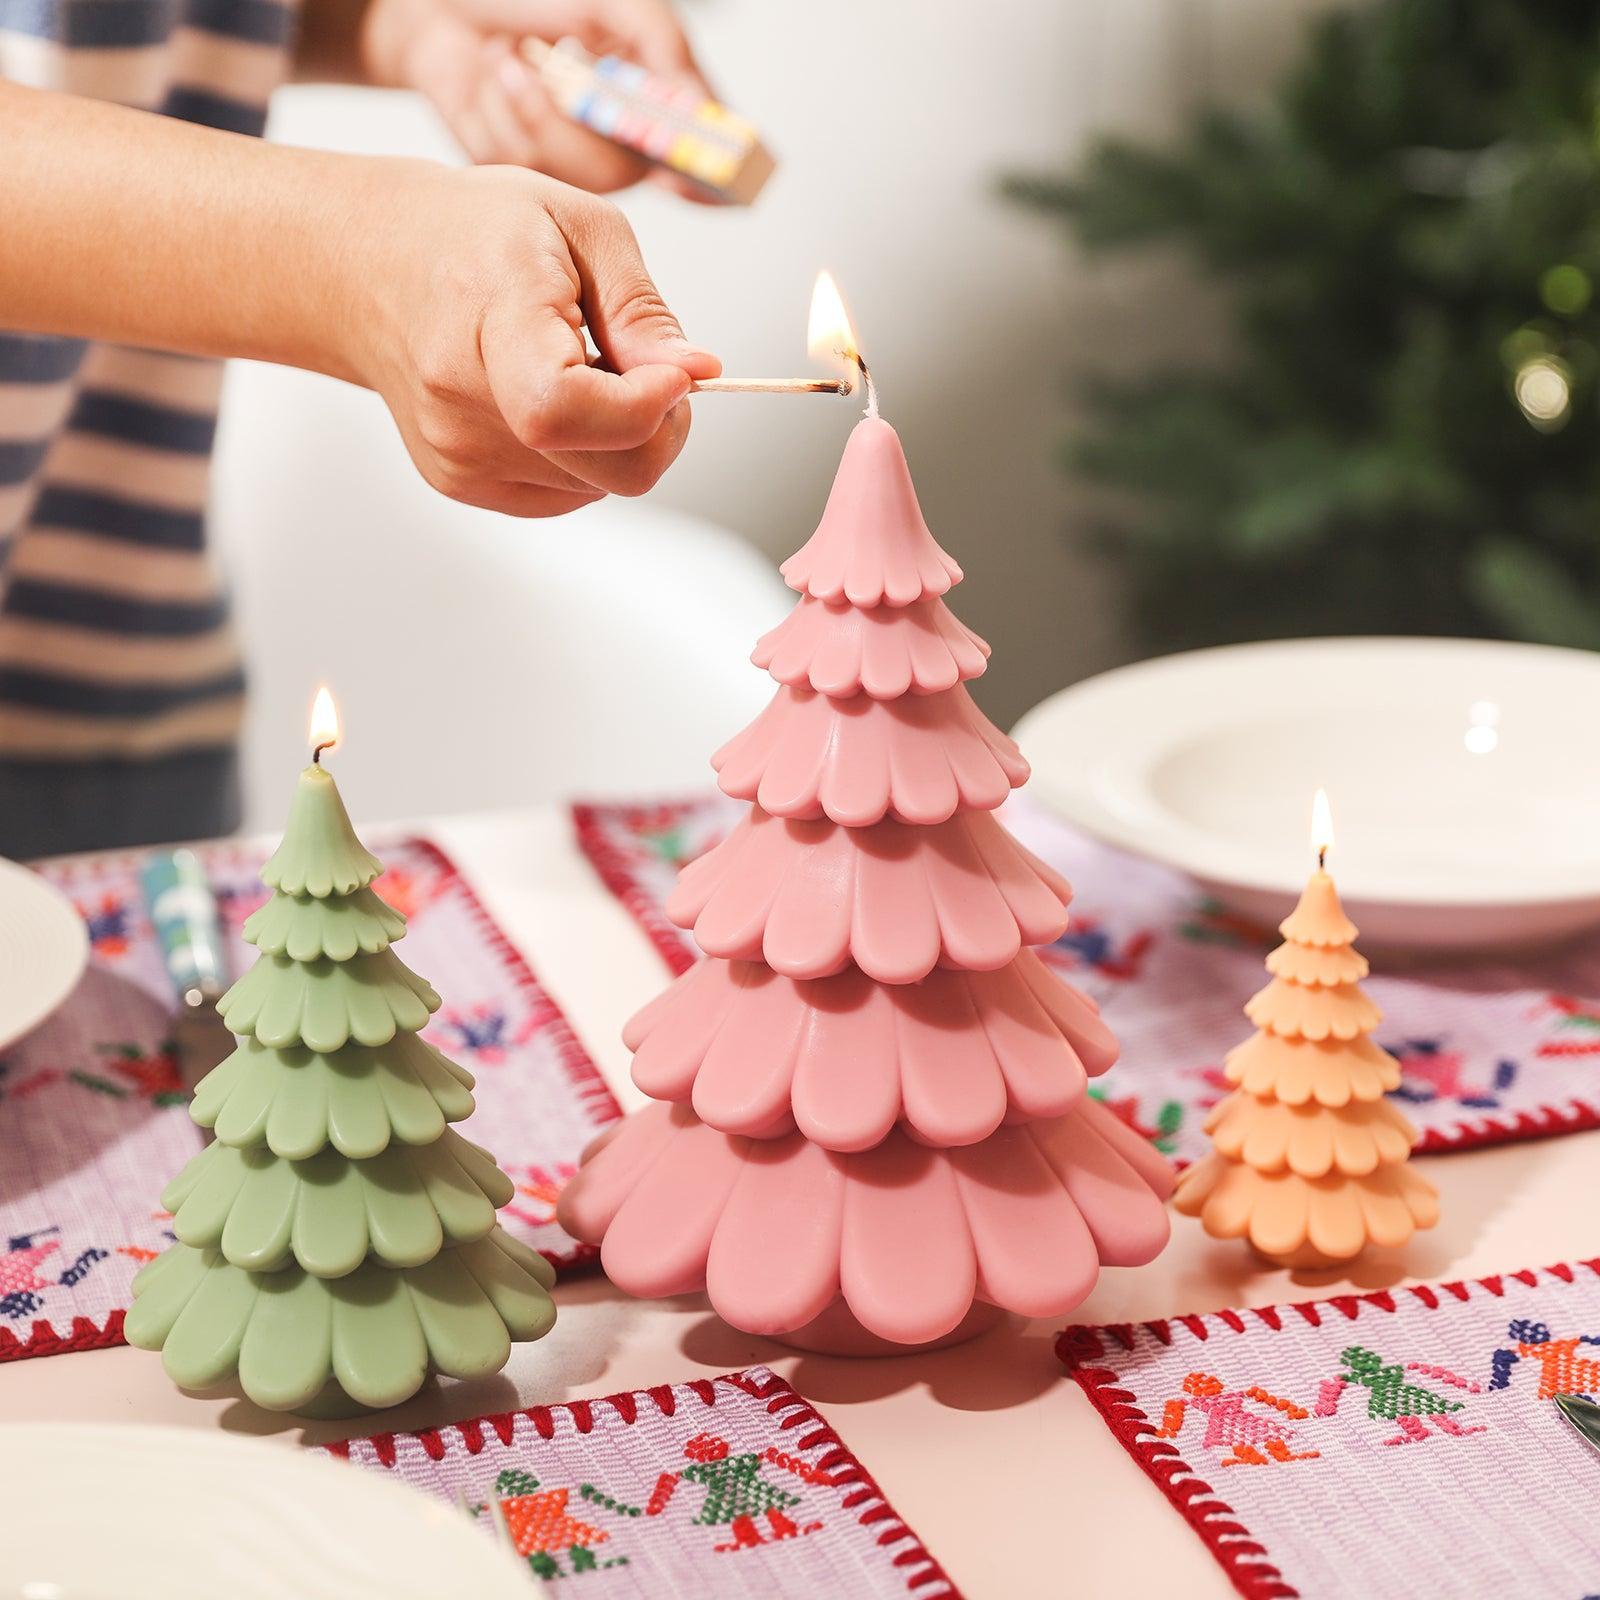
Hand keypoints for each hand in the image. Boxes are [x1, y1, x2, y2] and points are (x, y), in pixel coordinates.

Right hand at [345, 160, 719, 515]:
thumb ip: (641, 309)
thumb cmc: (473, 233)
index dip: (645, 407)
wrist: (370, 267)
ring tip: (581, 367)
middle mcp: (461, 402)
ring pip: (601, 486)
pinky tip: (552, 396)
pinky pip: (569, 492)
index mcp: (490, 318)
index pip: (566, 410)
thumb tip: (697, 373)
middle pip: (612, 471)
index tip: (676, 372)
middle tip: (650, 370)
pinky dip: (586, 454)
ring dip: (620, 436)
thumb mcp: (578, 226)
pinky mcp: (462, 483)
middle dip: (662, 428)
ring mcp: (457, 454)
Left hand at [362, 0, 712, 195]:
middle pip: (622, 177)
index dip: (701, 182)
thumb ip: (666, 48)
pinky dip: (499, 110)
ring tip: (510, 58)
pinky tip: (490, 77)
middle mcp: (611, 140)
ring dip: (533, 109)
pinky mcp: (514, 169)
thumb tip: (704, 108)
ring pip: (567, 176)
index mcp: (649, 102)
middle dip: (582, 127)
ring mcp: (562, 160)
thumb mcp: (615, 4)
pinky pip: (517, 166)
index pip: (695, 163)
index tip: (681, 173)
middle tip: (560, 72)